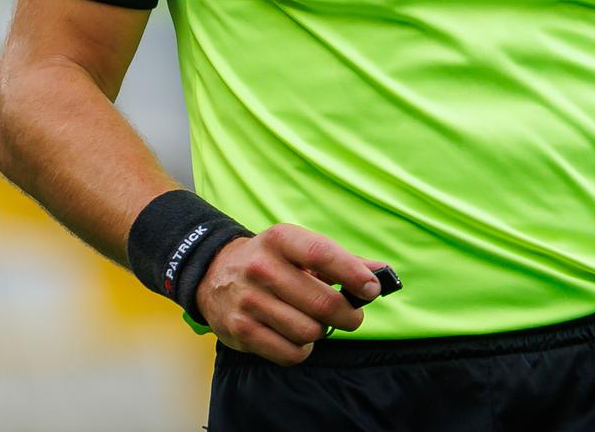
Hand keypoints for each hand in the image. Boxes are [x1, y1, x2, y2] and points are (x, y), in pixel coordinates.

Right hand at [194, 223, 385, 365]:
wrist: (213, 274)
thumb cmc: (271, 262)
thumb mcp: (299, 249)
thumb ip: (341, 261)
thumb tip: (381, 272)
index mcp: (280, 240)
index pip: (323, 254)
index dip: (353, 273)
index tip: (372, 288)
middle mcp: (261, 268)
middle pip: (323, 303)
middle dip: (348, 315)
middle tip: (351, 315)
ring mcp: (249, 301)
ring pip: (310, 331)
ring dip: (321, 332)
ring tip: (315, 322)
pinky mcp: (241, 331)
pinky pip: (291, 353)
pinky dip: (302, 350)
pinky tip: (297, 336)